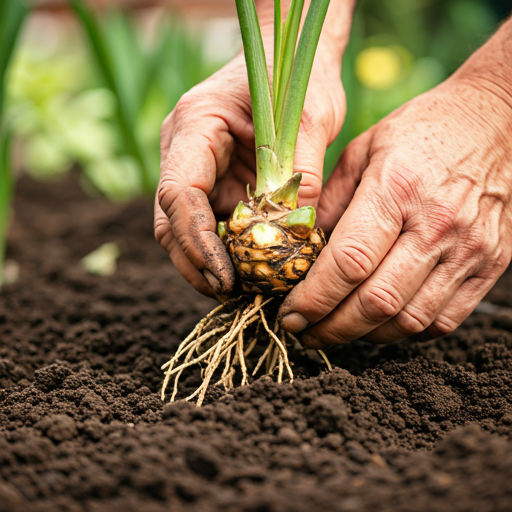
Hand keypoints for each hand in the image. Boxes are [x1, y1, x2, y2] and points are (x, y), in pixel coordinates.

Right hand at [155, 50, 344, 297]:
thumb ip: (301, 176)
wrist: (288, 58)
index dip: (197, 241)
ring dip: (210, 264)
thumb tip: (297, 237)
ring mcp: (196, 170)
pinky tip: (250, 270)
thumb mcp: (309, 118)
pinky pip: (211, 225)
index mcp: (195, 125)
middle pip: (172, 221)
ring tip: (244, 290)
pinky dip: (226, 252)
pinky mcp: (214, 184)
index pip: (178, 193)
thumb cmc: (295, 75)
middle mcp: (184, 151)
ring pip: (186, 230)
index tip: (225, 276)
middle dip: (197, 263)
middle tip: (233, 294)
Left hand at [279, 74, 511, 345]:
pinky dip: (406, 331)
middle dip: (331, 328)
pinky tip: (381, 321)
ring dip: (365, 335)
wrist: (497, 122)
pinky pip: (444, 320)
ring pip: (409, 320)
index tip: (290, 315)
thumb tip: (301, 249)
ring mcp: (469, 248)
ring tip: (338, 329)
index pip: (348, 262)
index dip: (313, 299)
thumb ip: (329, 202)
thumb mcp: (363, 150)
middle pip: (376, 302)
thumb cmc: (421, 132)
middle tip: (306, 333)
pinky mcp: (491, 263)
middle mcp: (436, 224)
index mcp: (396, 188)